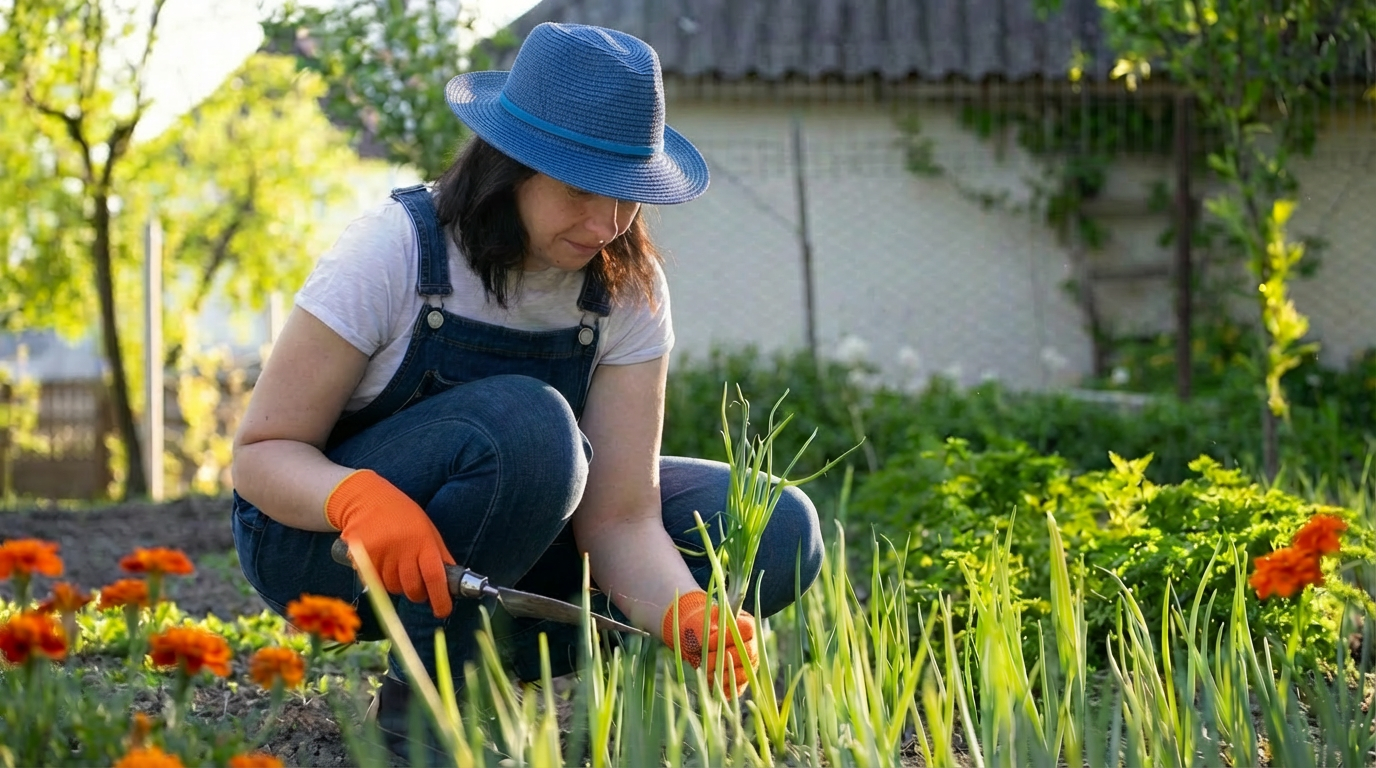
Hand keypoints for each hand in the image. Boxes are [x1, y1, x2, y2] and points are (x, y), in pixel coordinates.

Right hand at [325, 469, 455, 617]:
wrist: (368, 498)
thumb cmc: (404, 516)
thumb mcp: (429, 530)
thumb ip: (440, 556)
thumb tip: (453, 584)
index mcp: (423, 541)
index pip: (435, 577)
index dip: (441, 599)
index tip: (443, 610)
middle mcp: (402, 549)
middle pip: (412, 589)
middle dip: (418, 594)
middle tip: (418, 587)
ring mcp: (380, 554)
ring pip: (392, 588)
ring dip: (397, 586)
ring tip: (396, 566)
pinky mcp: (360, 557)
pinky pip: (373, 582)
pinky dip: (379, 580)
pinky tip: (381, 563)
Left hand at [661, 590, 757, 697]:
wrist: (698, 640)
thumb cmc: (700, 627)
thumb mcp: (699, 623)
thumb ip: (701, 630)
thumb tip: (701, 643)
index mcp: (747, 626)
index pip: (746, 630)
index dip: (728, 636)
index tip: (709, 641)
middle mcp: (753, 647)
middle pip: (746, 654)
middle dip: (723, 658)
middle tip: (704, 660)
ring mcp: (750, 666)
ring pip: (742, 673)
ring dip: (721, 674)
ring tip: (704, 671)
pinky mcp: (742, 683)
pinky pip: (736, 690)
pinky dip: (722, 688)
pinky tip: (707, 682)